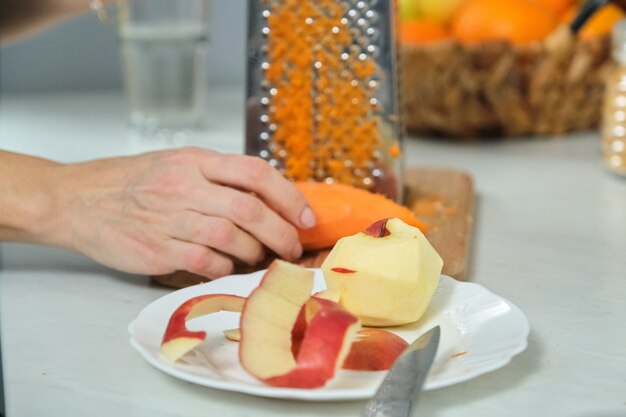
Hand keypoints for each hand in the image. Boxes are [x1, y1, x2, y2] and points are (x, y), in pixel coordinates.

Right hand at [49, 148, 315, 278]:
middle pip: (249, 209)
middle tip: (292, 247)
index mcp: (194, 161)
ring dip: (253, 252)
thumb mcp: (176, 163)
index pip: (254, 172)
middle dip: (281, 232)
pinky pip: (205, 262)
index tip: (305, 217)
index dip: (288, 196)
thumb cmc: (131, 182)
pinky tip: (225, 266)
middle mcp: (184, 186)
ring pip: (231, 237)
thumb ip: (219, 177)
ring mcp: (169, 218)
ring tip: (258, 257)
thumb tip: (269, 200)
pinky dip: (224, 267)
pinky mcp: (156, 249)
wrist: (77, 200)